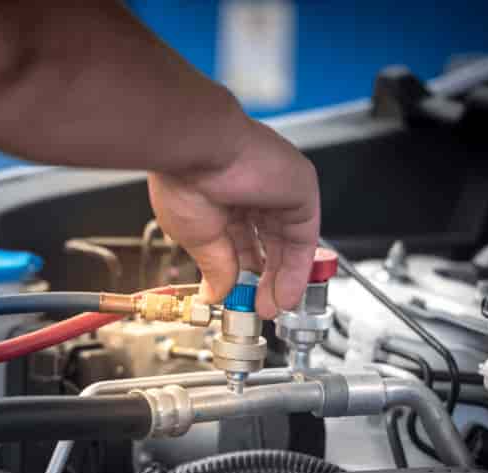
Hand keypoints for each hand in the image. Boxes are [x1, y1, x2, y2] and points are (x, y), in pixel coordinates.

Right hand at [148, 119, 319, 318]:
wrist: (198, 149)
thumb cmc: (184, 178)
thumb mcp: (197, 237)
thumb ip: (214, 267)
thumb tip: (215, 294)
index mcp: (220, 195)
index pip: (239, 240)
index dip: (241, 271)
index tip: (239, 297)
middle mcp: (251, 190)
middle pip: (266, 243)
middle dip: (263, 280)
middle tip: (258, 307)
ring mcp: (277, 189)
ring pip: (287, 243)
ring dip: (280, 280)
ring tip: (271, 307)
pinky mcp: (300, 190)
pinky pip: (303, 237)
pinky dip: (296, 268)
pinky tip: (284, 293)